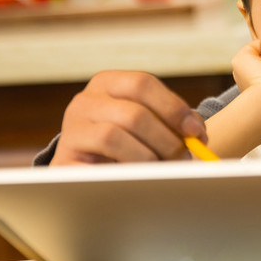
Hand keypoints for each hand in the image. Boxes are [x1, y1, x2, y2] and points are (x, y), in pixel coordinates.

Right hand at [50, 70, 207, 164]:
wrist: (84, 170)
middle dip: (166, 139)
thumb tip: (196, 133)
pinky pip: (99, 161)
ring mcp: (71, 128)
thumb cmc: (126, 144)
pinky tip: (139, 177)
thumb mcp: (148, 125)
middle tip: (184, 158)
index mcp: (108, 83)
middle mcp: (85, 100)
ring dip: (148, 156)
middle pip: (134, 112)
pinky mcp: (63, 157)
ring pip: (115, 134)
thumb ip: (173, 123)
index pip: (142, 83)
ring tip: (162, 170)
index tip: (195, 131)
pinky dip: (126, 168)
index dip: (173, 107)